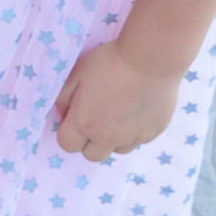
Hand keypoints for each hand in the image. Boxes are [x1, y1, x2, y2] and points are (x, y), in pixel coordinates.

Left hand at [51, 41, 181, 164]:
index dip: (68, 132)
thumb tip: (63, 113)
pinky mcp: (153, 132)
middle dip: (89, 141)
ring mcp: (132, 137)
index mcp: (85, 123)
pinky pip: (139, 140)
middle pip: (92, 155)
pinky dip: (135, 130)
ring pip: (118, 150)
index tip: (74, 118)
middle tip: (95, 118)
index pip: (67, 144)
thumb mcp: (77, 73)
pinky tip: (137, 108)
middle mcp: (108, 137)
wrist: (150, 59)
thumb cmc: (109, 61)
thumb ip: (64, 98)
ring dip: (113, 138)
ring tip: (118, 113)